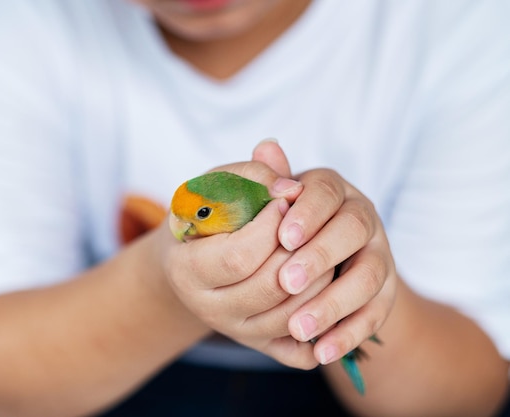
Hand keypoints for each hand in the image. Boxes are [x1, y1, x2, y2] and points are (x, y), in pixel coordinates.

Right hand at [162, 140, 328, 367]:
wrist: (193, 258)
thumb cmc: (206, 215)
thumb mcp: (216, 187)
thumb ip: (252, 176)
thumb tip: (292, 189)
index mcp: (186, 270)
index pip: (239, 256)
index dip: (271, 227)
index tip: (286, 202)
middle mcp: (208, 309)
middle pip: (269, 287)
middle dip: (300, 250)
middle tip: (309, 224)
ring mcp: (237, 332)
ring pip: (292, 316)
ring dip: (318, 278)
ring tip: (318, 247)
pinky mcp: (261, 346)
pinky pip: (301, 350)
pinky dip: (321, 320)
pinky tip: (323, 284)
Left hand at [275, 167, 397, 365]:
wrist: (322, 258)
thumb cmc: (288, 223)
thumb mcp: (277, 202)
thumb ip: (271, 178)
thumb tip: (265, 146)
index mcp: (334, 191)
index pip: (327, 191)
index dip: (307, 212)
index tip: (283, 236)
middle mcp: (363, 219)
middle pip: (353, 231)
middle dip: (319, 256)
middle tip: (285, 281)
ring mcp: (379, 256)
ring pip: (367, 277)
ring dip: (333, 303)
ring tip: (298, 327)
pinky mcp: (385, 293)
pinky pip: (373, 315)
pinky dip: (348, 334)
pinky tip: (320, 352)